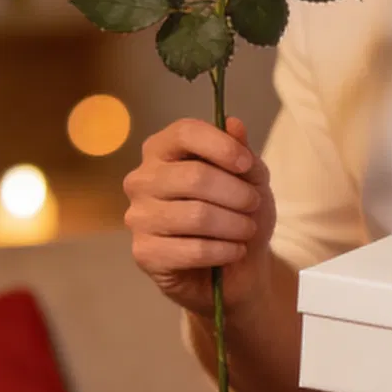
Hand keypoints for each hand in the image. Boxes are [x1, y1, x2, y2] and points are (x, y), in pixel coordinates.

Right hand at [123, 115, 276, 317]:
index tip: (246, 165)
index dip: (221, 146)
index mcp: (162, 151)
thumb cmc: (237, 214)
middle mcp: (142, 180)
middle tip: (253, 206)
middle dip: (236, 194)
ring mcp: (138, 217)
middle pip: (194, 176)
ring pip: (196, 215)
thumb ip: (242, 152)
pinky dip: (224, 251)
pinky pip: (192, 249)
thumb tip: (233, 123)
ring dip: (234, 225)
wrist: (236, 268)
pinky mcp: (144, 253)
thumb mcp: (251, 179)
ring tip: (246, 230)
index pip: (184, 132)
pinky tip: (234, 251)